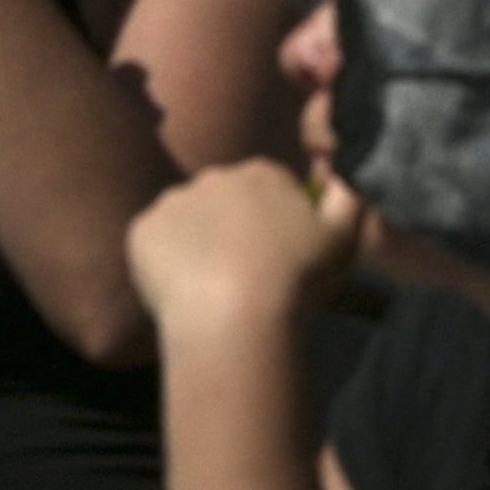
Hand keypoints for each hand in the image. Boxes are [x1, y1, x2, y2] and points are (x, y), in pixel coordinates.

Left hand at [127, 156, 364, 346]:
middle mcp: (213, 175)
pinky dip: (163, 262)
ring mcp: (173, 201)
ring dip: (196, 244)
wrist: (236, 318)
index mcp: (262, 173)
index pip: (267, 188)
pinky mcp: (141, 230)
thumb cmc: (297, 280)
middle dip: (231, 228)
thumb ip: (347, 196)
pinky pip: (153, 243)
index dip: (272, 224)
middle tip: (244, 276)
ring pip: (186, 220)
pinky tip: (182, 293)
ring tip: (211, 290)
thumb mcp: (344, 238)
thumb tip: (340, 170)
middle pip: (224, 200)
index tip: (277, 258)